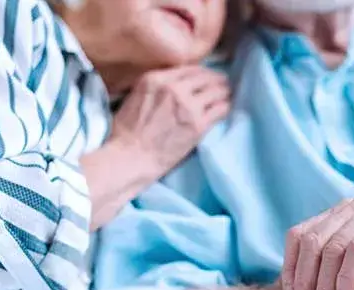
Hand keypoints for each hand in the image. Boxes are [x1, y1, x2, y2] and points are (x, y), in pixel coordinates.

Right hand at [109, 66, 229, 179]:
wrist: (130, 157)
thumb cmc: (127, 132)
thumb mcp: (137, 96)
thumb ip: (158, 86)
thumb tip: (178, 84)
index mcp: (156, 79)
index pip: (189, 68)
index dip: (202, 73)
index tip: (208, 77)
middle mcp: (173, 88)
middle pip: (206, 77)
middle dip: (217, 80)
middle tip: (223, 85)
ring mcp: (188, 106)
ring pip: (218, 91)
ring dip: (224, 93)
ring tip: (226, 96)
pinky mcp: (198, 124)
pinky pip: (221, 109)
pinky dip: (225, 108)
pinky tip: (224, 110)